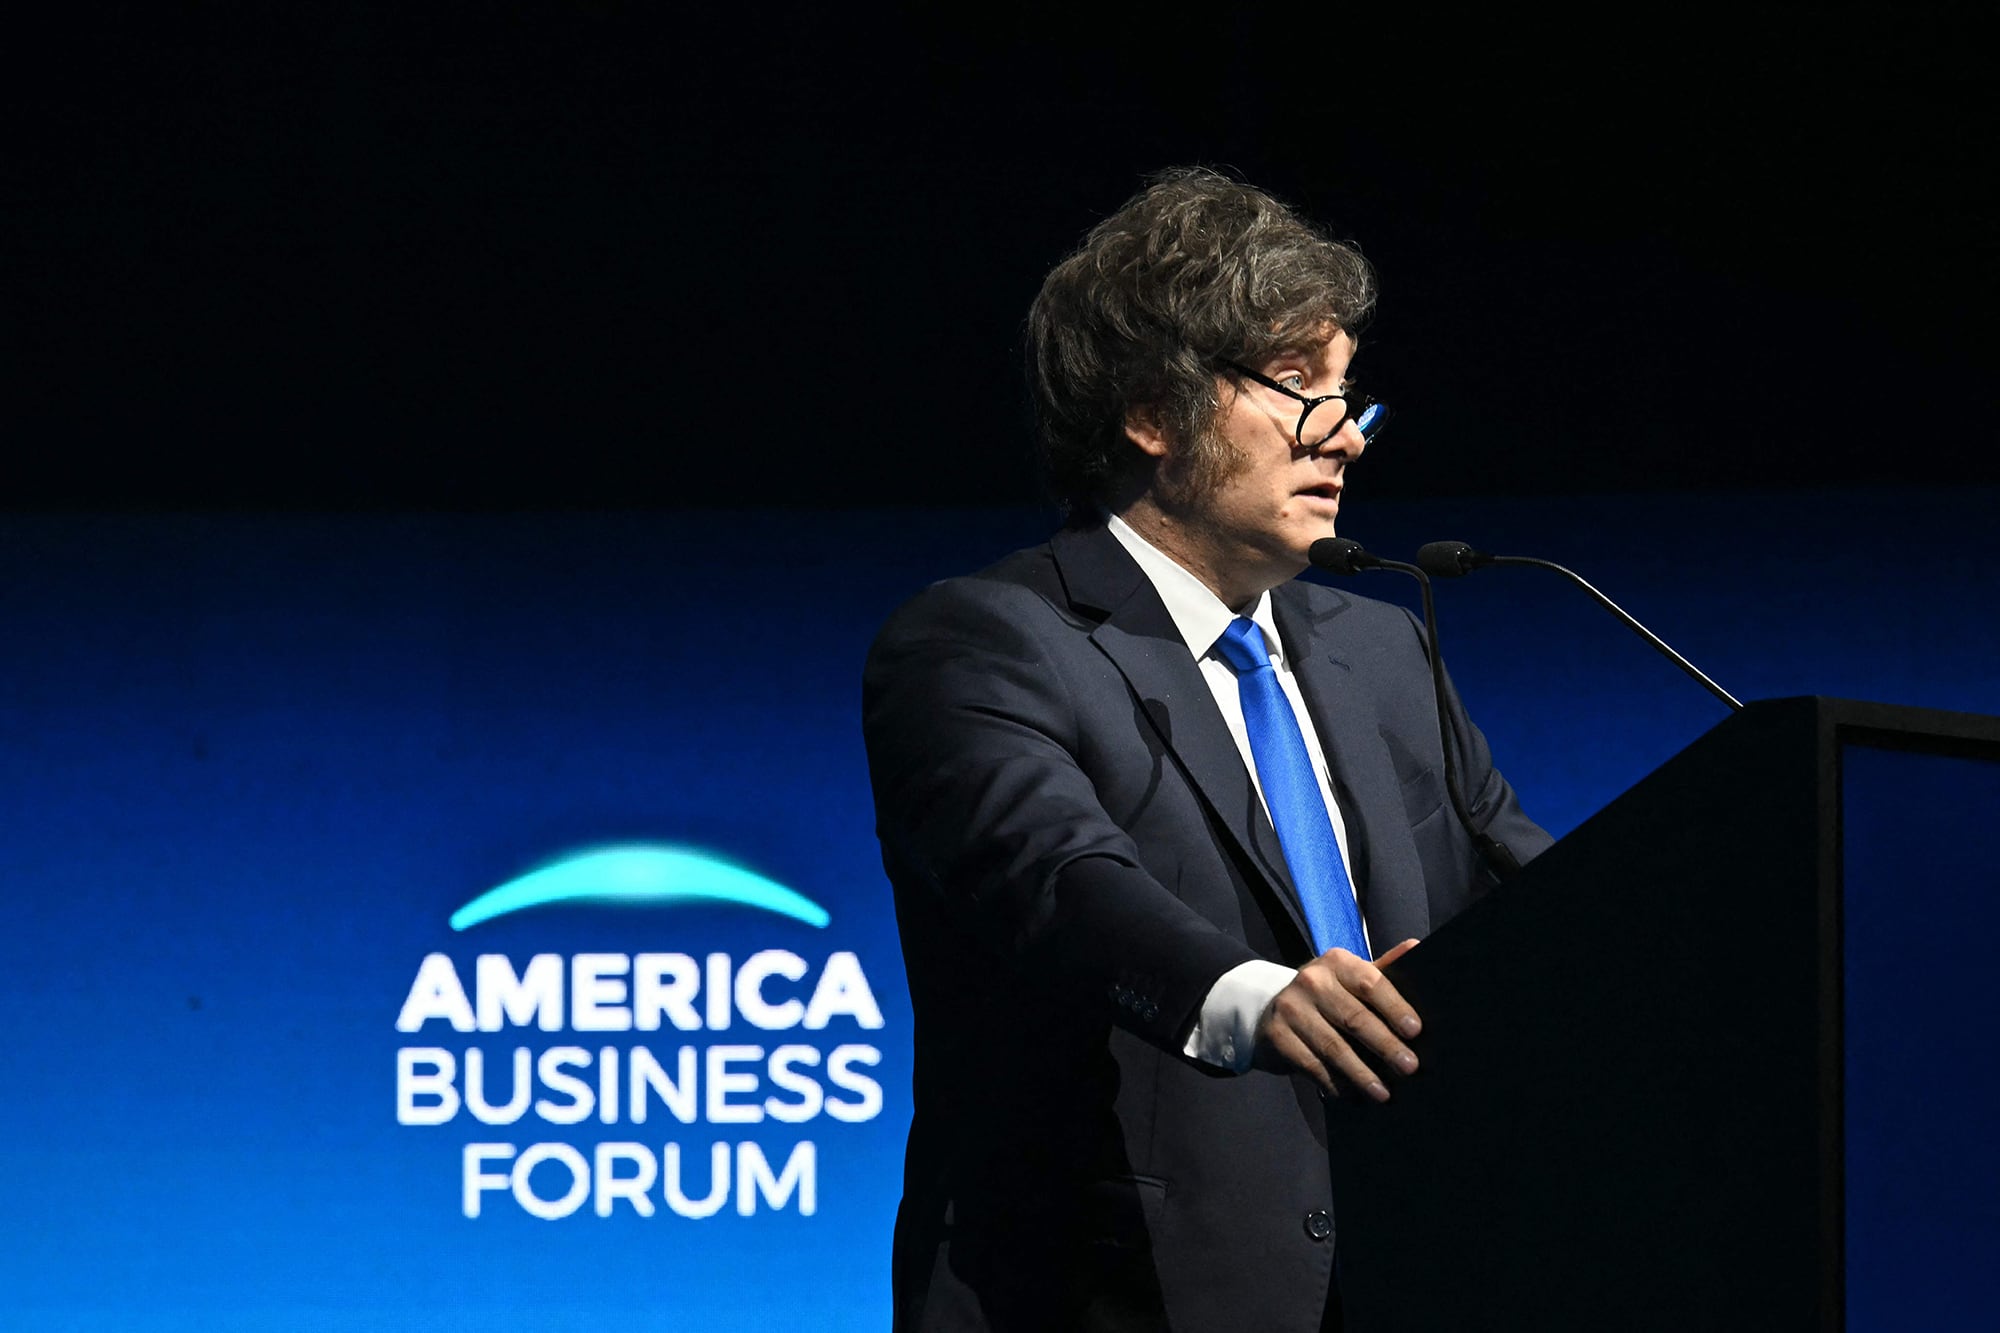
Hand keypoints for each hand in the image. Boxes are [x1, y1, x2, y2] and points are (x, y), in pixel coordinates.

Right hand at [1254, 939, 1420, 1101]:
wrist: (1271, 1010)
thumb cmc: (1328, 996)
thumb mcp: (1352, 978)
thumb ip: (1384, 969)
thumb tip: (1418, 946)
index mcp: (1336, 962)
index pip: (1370, 983)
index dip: (1394, 1007)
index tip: (1415, 1031)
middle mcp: (1311, 980)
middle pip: (1354, 1017)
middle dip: (1385, 1045)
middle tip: (1409, 1067)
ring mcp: (1290, 1008)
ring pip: (1334, 1047)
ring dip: (1362, 1073)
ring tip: (1383, 1093)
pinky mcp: (1277, 1036)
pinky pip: (1312, 1065)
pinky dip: (1335, 1083)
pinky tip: (1352, 1094)